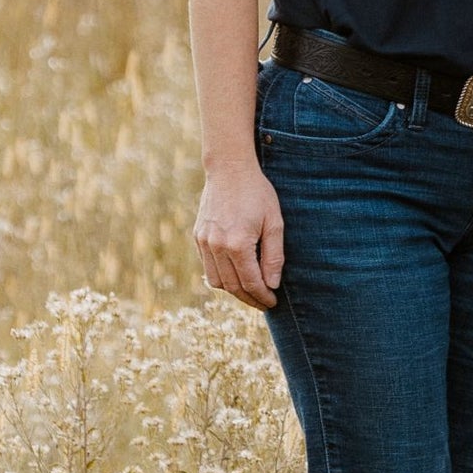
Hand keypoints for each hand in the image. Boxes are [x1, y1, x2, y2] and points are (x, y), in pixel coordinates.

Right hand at [195, 160, 283, 309]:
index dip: (263, 296)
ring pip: (217, 281)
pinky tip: (235, 274)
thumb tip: (271, 284)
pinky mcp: (198, 237)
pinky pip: (207, 266)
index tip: (272, 302)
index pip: (250, 282)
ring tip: (250, 291)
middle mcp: (216, 246)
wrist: (229, 169)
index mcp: (237, 243)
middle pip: (232, 286)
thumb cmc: (257, 193)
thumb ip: (274, 256)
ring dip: (233, 290)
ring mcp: (204, 242)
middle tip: (264, 302)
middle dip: (249, 298)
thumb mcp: (274, 222)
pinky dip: (220, 276)